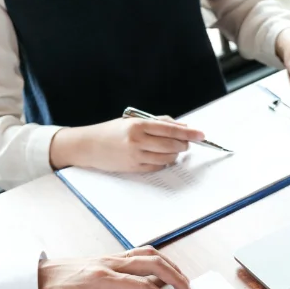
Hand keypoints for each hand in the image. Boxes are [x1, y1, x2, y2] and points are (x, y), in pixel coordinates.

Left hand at [37, 247, 195, 288]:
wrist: (33, 277)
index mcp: (101, 278)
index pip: (142, 286)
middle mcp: (109, 263)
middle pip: (152, 264)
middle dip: (176, 279)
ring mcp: (110, 258)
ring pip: (149, 254)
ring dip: (170, 266)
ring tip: (184, 283)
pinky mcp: (109, 258)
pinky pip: (140, 253)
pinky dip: (158, 260)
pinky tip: (164, 271)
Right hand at [49, 116, 205, 172]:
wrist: (88, 146)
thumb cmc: (111, 131)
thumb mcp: (132, 120)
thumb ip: (156, 122)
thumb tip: (180, 126)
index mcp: (138, 125)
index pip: (170, 129)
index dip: (189, 133)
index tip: (201, 135)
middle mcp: (138, 141)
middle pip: (172, 144)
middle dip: (184, 144)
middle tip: (188, 143)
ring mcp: (136, 156)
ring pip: (167, 157)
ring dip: (175, 154)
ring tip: (174, 149)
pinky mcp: (134, 168)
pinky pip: (157, 167)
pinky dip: (163, 162)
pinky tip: (161, 157)